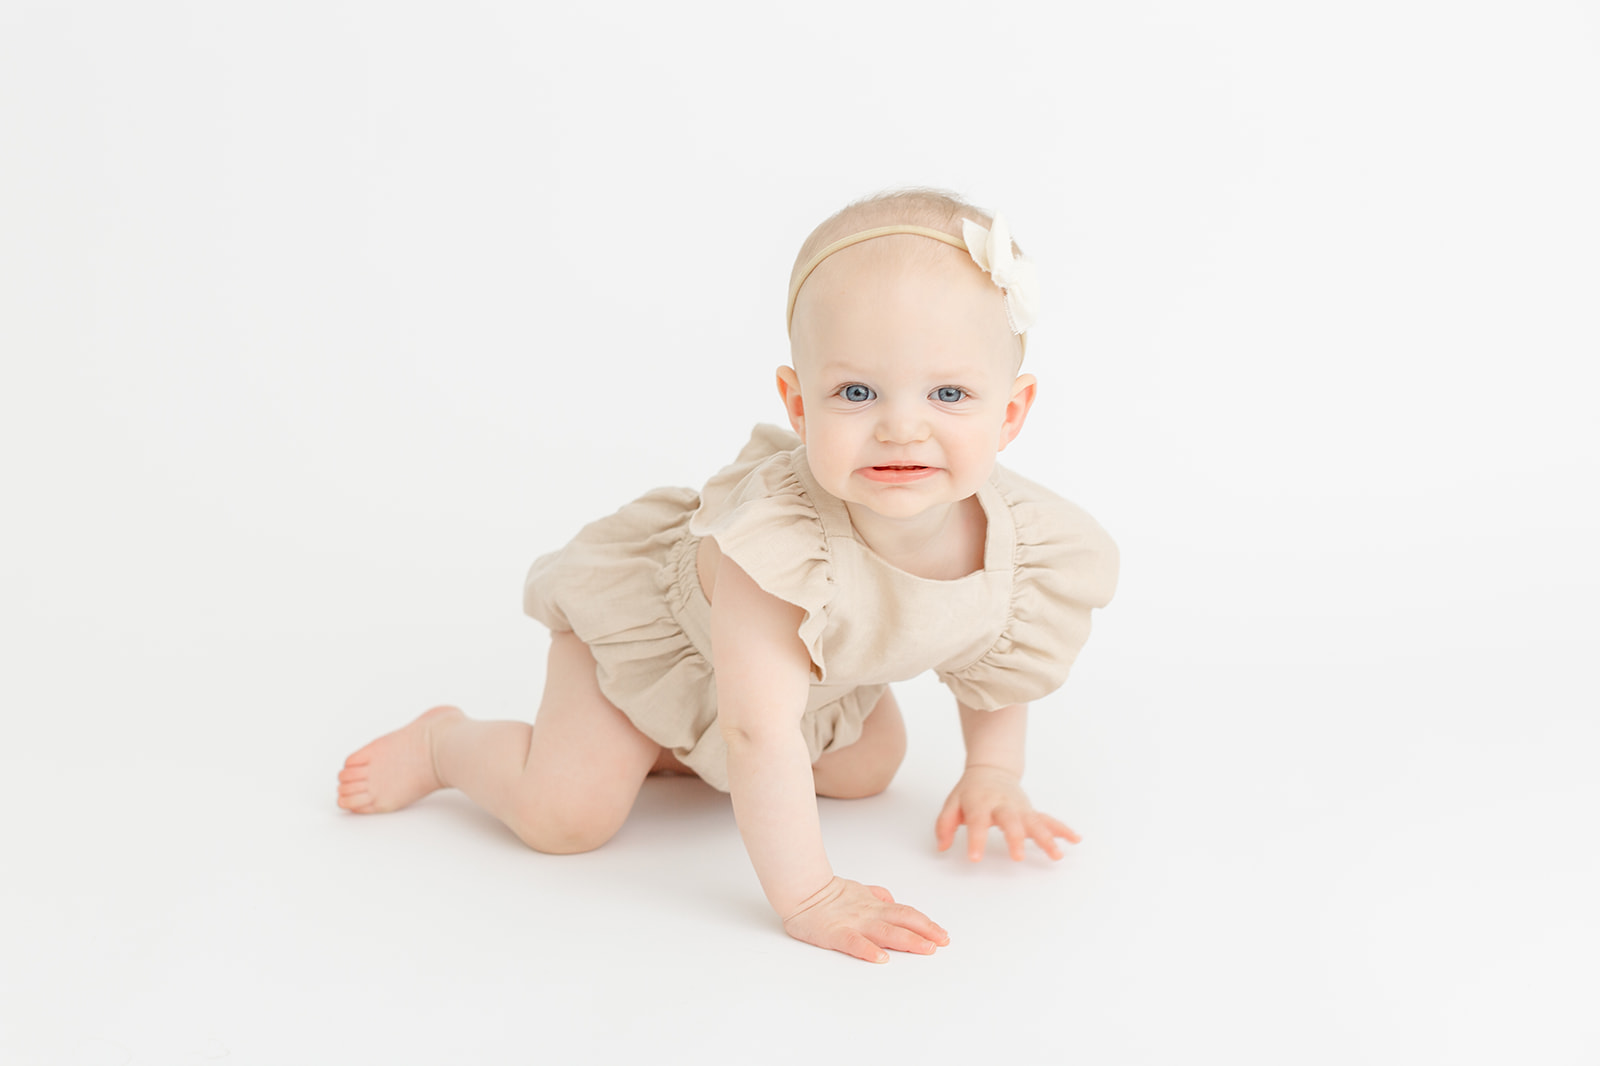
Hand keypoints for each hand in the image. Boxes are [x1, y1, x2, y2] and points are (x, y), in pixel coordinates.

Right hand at [781, 877, 948, 963]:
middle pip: (903, 921)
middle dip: (926, 932)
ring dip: (908, 940)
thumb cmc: (827, 894)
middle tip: (943, 942)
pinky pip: (855, 943)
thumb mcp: (858, 890)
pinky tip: (882, 958)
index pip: (905, 913)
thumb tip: (893, 901)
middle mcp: (869, 914)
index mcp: (874, 905)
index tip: (942, 934)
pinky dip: (869, 950)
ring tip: (926, 949)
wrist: (801, 890)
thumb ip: (877, 895)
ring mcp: (854, 924)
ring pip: (886, 932)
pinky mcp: (836, 934)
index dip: (925, 923)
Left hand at [935, 765, 1081, 860]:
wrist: (991, 770)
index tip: (975, 858)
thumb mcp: (952, 803)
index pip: (977, 821)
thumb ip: (945, 824)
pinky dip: (1062, 829)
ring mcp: (1019, 808)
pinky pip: (1048, 820)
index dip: (976, 839)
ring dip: (1047, 838)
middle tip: (1017, 857)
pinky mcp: (1030, 811)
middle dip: (1015, 838)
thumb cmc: (970, 792)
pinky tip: (1075, 840)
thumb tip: (942, 847)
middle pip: (1010, 820)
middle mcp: (1002, 804)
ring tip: (1057, 855)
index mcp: (980, 802)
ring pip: (1035, 821)